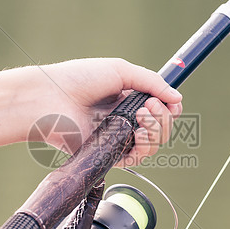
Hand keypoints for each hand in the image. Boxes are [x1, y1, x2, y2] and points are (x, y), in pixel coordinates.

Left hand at [36, 58, 183, 165]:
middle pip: (161, 128)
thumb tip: (178, 98)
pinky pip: (136, 157)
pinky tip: (138, 131)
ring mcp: (117, 137)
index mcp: (127, 99)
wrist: (51, 98)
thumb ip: (152, 82)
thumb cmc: (79, 79)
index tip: (170, 100)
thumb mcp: (120, 70)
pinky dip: (145, 145)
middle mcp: (124, 119)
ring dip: (157, 129)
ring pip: (153, 144)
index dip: (170, 107)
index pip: (160, 109)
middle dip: (164, 117)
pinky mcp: (108, 154)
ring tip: (142, 115)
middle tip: (148, 105)